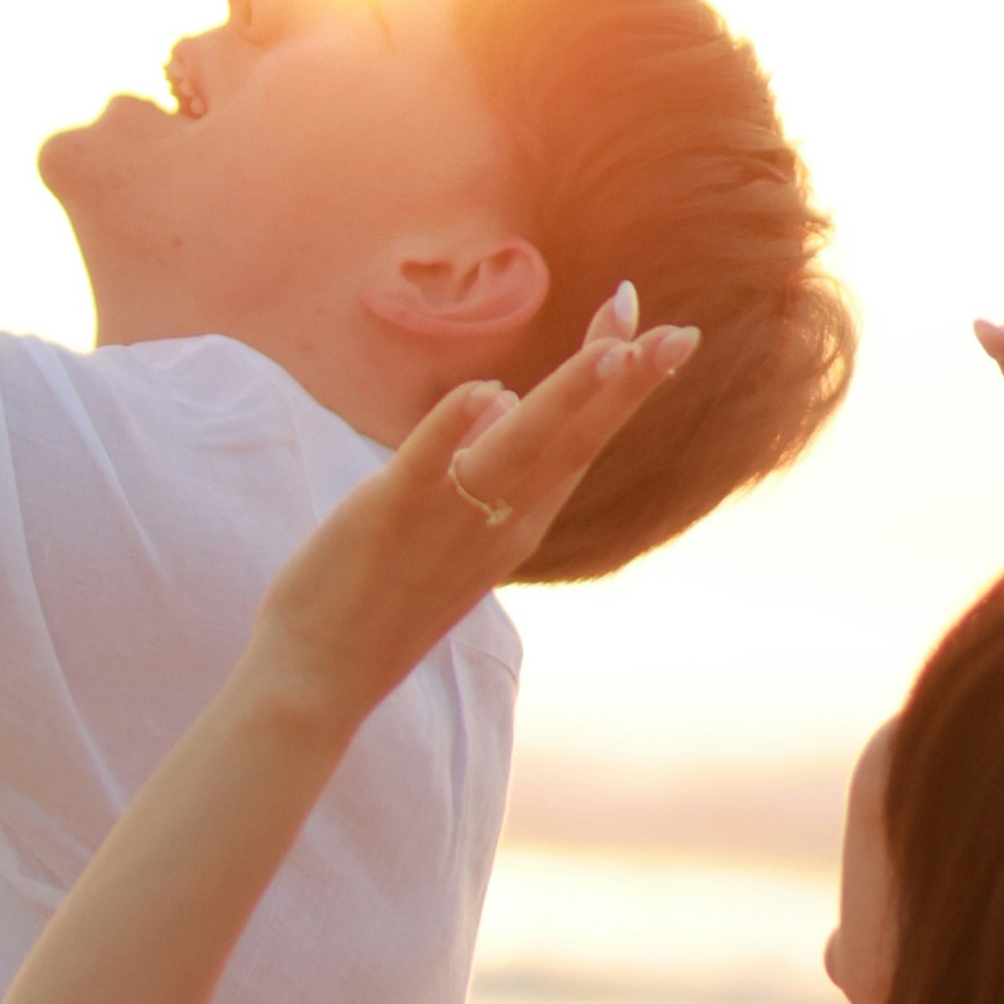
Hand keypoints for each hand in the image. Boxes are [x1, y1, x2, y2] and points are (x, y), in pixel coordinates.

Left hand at [251, 293, 702, 725]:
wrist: (323, 677)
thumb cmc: (380, 599)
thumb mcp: (450, 528)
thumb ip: (481, 469)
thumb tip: (501, 398)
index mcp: (518, 521)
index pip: (581, 439)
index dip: (618, 382)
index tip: (651, 326)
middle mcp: (500, 521)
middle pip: (575, 441)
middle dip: (628, 383)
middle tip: (680, 333)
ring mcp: (448, 520)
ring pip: (521, 449)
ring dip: (569, 398)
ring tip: (614, 350)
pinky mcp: (385, 516)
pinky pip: (425, 466)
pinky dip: (453, 429)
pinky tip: (484, 391)